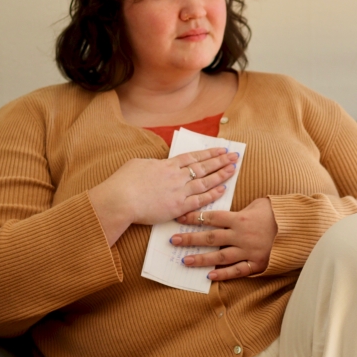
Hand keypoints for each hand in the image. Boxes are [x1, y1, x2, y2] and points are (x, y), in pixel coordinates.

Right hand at [89, 148, 238, 245]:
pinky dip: (212, 194)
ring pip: (205, 181)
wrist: (120, 200)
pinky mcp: (178, 207)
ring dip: (221, 175)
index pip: (192, 157)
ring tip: (233, 169)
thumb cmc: (123, 182)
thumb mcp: (137, 164)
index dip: (208, 153)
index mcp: (166, 165)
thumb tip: (158, 164)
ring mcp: (178, 191)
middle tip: (235, 156)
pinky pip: (199, 200)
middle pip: (203, 166)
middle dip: (220, 160)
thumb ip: (152, 164)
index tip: (221, 150)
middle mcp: (176, 176)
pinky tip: (223, 189)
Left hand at [171, 197, 276, 279]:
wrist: (300, 228)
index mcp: (240, 218)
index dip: (194, 218)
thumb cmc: (279, 213)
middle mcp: (241, 235)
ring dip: (201, 259)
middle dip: (190, 239)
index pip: (211, 217)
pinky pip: (237, 270)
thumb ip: (242, 207)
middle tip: (173, 240)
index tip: (179, 218)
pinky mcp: (257, 263)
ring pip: (219, 256)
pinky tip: (210, 277)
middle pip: (210, 237)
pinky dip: (223, 275)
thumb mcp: (261, 203)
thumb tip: (230, 208)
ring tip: (185, 261)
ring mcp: (248, 251)